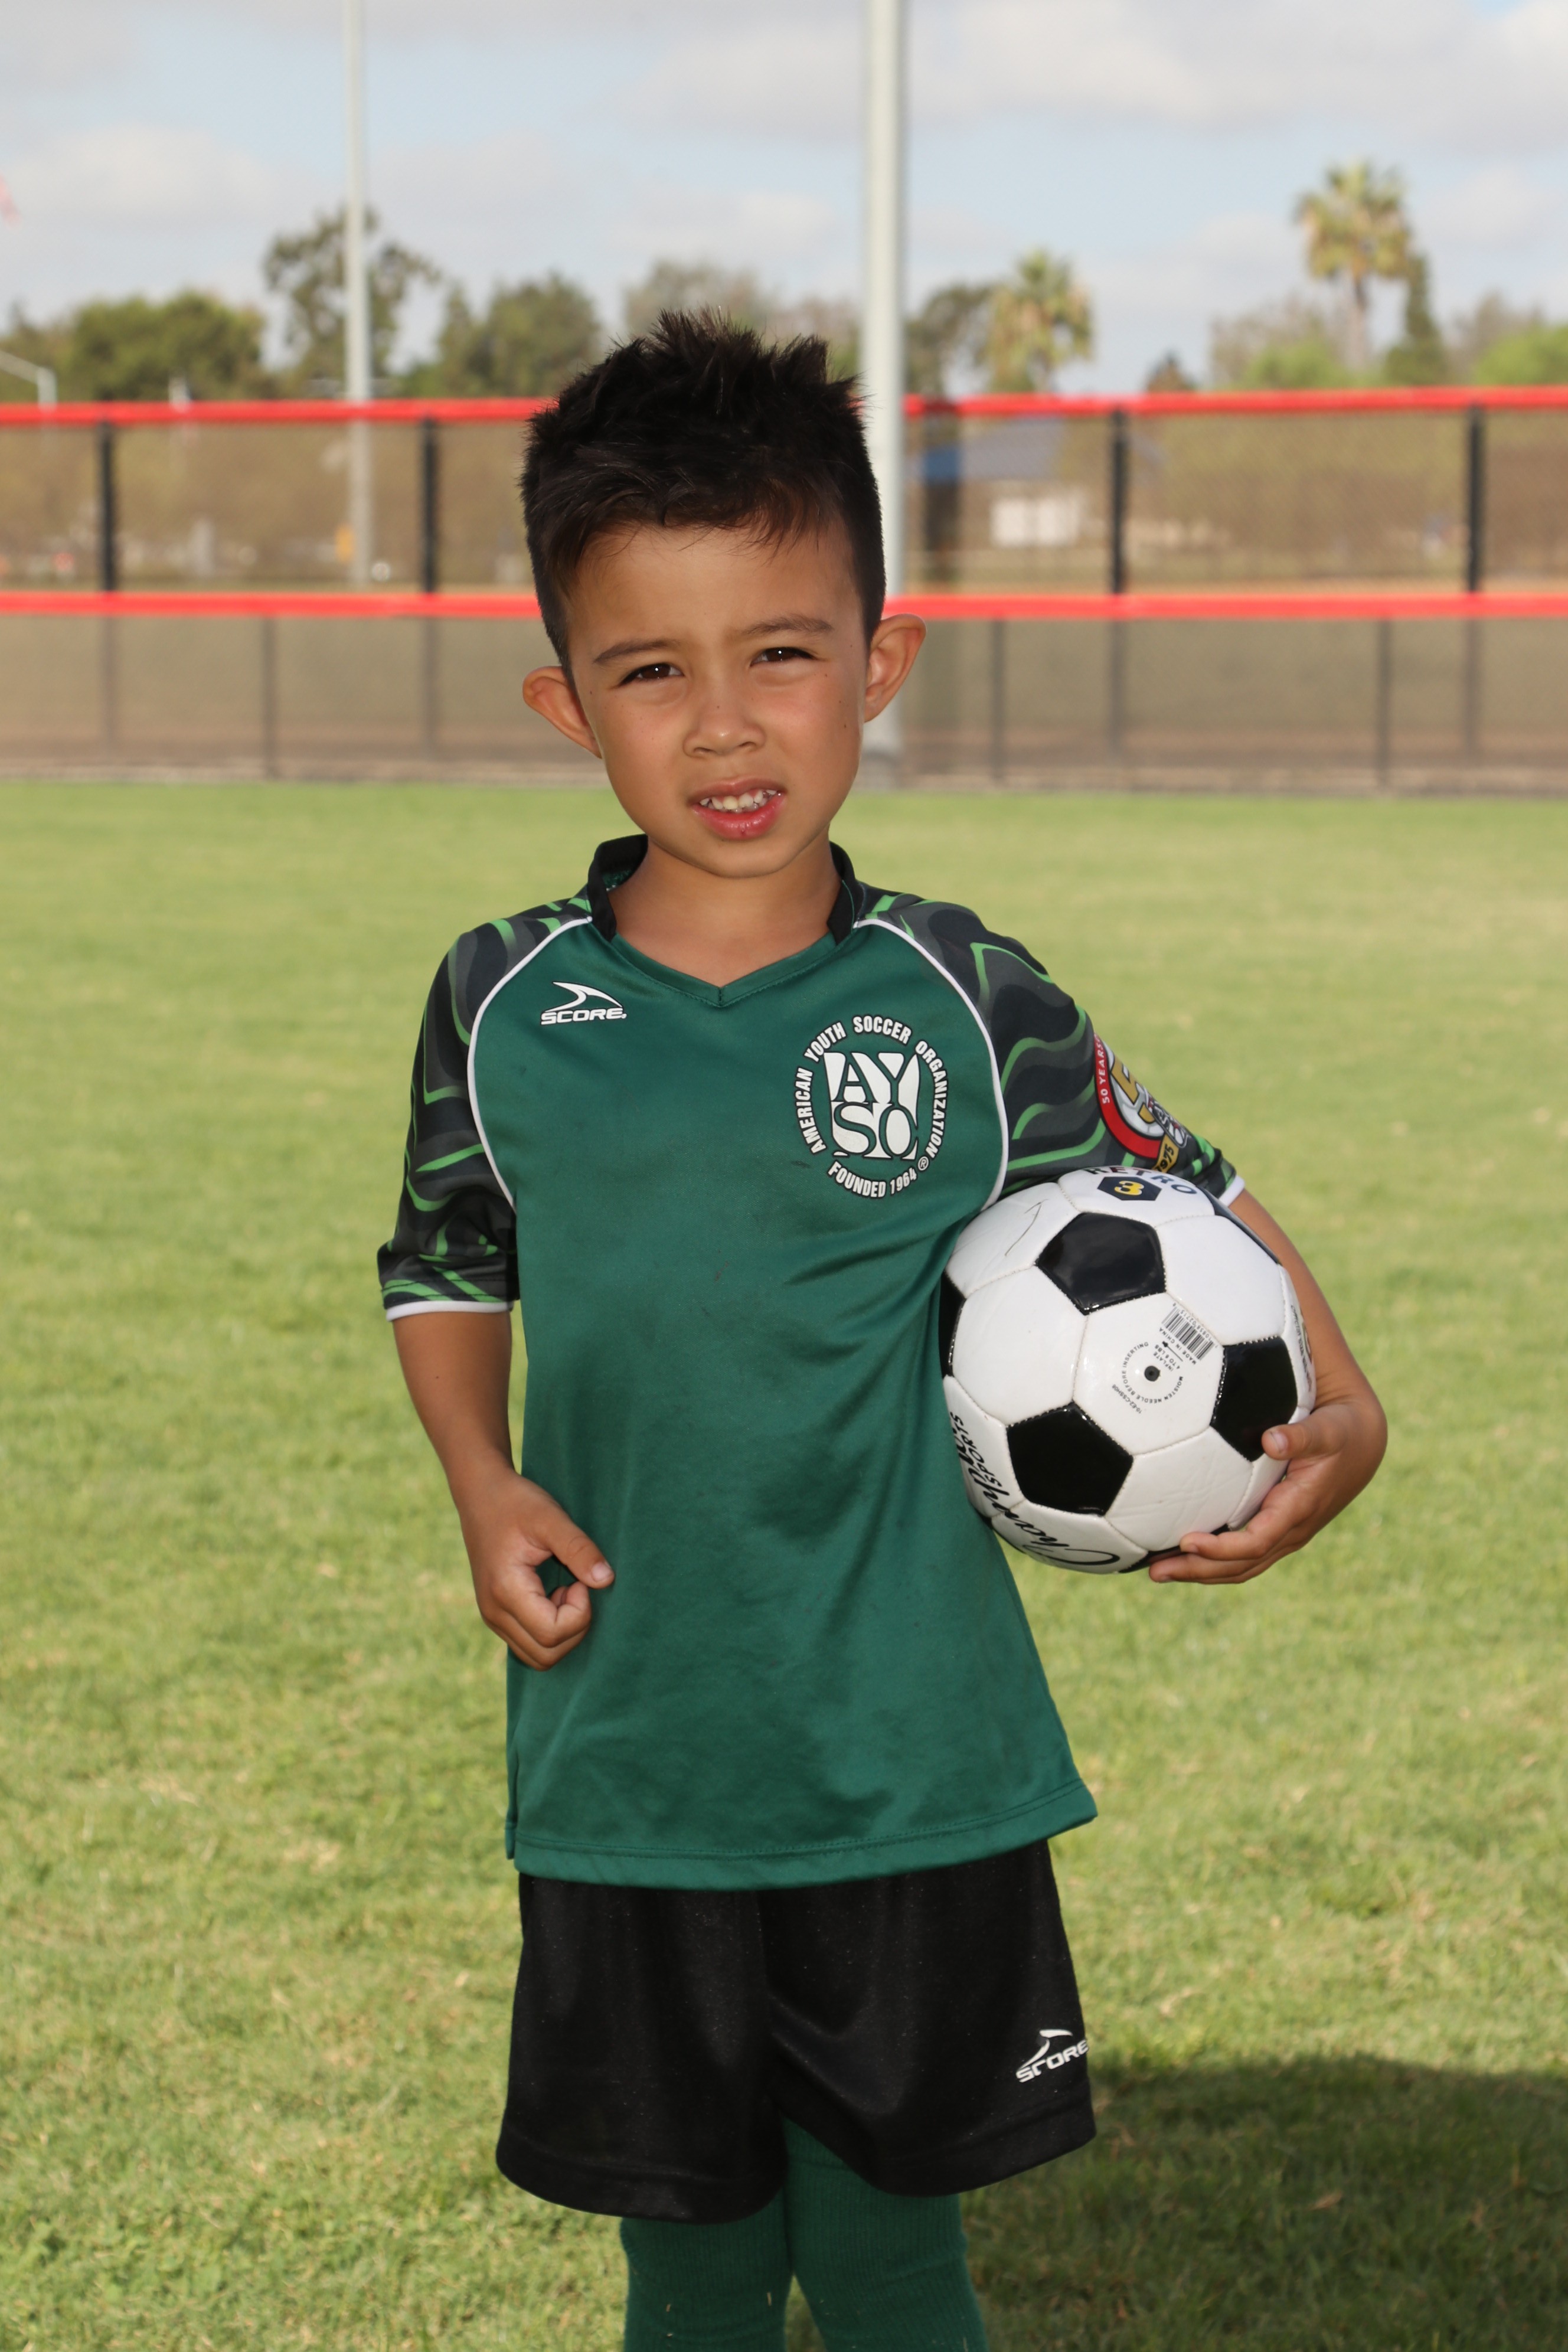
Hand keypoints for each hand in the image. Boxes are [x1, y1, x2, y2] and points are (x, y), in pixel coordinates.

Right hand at [458, 1466, 613, 1668]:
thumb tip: (606, 1580)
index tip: (578, 1579)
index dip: (579, 1613)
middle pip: (546, 1656)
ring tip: (564, 1591)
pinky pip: (529, 1644)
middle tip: (575, 1586)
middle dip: (574, 1628)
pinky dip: (549, 1631)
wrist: (480, 1494)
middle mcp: (494, 1613)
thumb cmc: (516, 1502)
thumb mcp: (551, 1517)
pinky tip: (553, 1595)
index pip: (552, 1634)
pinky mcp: (497, 1615)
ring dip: (562, 1632)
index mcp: (505, 1591)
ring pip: (538, 1657)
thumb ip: (579, 1549)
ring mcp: (493, 1618)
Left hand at [1147, 1390, 1385, 1585]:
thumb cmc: (1340, 1433)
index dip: (1221, 1548)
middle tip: (1154, 1571)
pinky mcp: (1276, 1529)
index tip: (1186, 1541)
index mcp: (1297, 1510)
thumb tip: (1271, 1439)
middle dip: (1198, 1571)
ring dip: (1200, 1571)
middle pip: (1240, 1565)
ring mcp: (1284, 1534)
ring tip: (1157, 1571)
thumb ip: (1300, 1436)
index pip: (1255, 1542)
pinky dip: (1212, 1559)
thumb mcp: (1326, 1430)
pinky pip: (1243, 1553)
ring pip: (1240, 1566)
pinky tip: (1181, 1552)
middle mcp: (1290, 1531)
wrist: (1362, 1445)